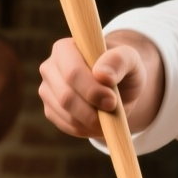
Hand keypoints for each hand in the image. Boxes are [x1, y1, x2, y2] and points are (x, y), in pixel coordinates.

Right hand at [38, 31, 162, 137]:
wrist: (119, 86)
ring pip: (66, 115)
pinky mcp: (50, 109)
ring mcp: (47, 90)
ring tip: (110, 116)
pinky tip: (100, 121)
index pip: (72, 73)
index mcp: (66, 48)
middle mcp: (50, 67)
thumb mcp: (130, 59)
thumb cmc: (123, 69)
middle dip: (93, 111)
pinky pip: (66, 126)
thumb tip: (101, 75)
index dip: (92, 91)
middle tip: (113, 112)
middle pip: (66, 97)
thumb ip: (119, 60)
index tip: (112, 101)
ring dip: (92, 122)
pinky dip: (87, 129)